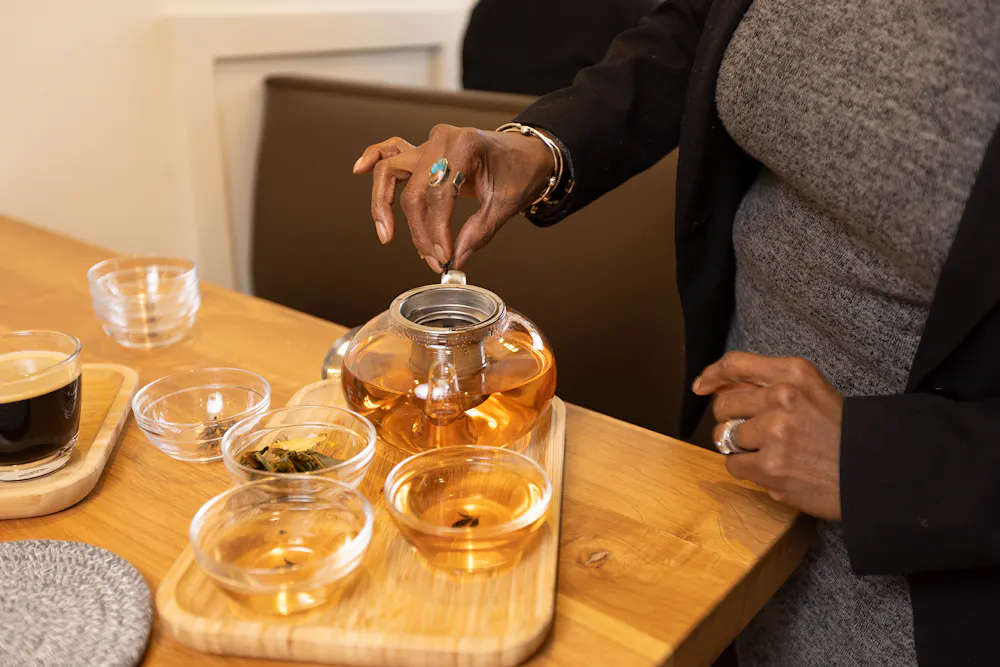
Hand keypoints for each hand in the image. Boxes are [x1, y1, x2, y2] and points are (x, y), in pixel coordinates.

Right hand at [353, 125, 553, 271]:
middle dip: (420, 230)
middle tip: (432, 259)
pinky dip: (372, 159)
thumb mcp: (506, 205)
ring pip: (391, 172)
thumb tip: (455, 259)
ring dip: (383, 205)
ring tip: (386, 235)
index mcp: (465, 145)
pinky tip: (358, 170)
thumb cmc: (519, 173)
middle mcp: (441, 140)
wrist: (526, 153)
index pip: (439, 194)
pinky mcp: (422, 151)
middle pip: (414, 191)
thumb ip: (479, 233)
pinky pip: (389, 151)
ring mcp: (428, 143)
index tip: (444, 256)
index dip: (437, 230)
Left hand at [693, 351, 844, 520]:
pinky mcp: (770, 466)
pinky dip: (747, 470)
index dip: (712, 375)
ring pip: (725, 437)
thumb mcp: (813, 391)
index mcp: (794, 373)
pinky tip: (772, 469)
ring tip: (770, 453)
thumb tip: (719, 387)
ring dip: (741, 449)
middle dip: (730, 421)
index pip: (736, 364)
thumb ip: (771, 384)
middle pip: (723, 405)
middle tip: (753, 434)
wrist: (873, 471)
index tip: (701, 386)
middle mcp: (782, 397)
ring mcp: (775, 433)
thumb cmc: (842, 433)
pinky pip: (733, 465)